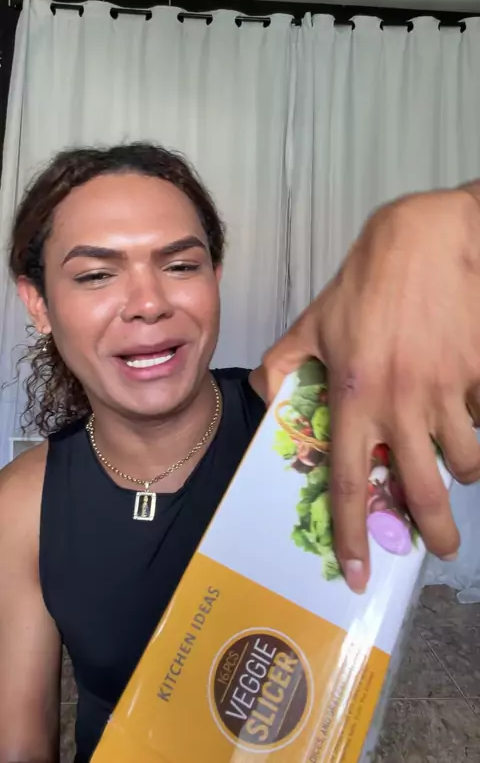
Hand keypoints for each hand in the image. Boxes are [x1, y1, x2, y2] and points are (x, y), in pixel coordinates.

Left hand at [263, 184, 479, 592]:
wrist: (429, 239)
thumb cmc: (369, 280)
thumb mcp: (315, 320)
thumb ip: (285, 364)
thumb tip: (270, 399)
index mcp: (354, 395)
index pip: (350, 481)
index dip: (353, 534)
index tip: (357, 572)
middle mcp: (402, 402)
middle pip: (424, 490)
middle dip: (435, 532)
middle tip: (441, 549)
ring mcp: (448, 390)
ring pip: (467, 458)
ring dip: (462, 468)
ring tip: (456, 461)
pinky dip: (478, 420)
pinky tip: (467, 403)